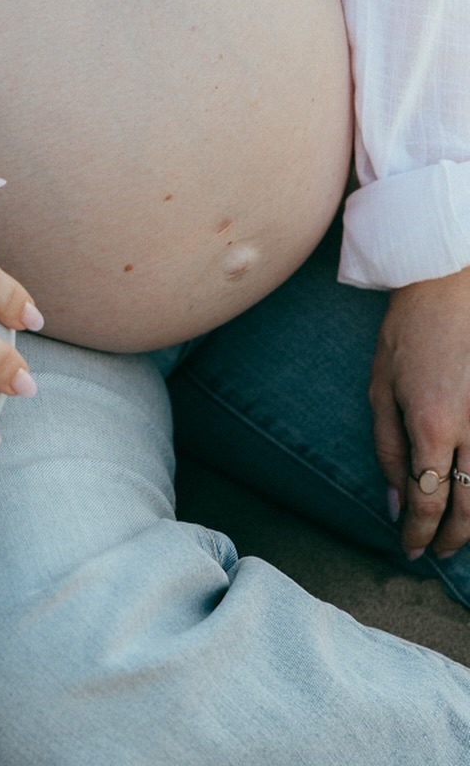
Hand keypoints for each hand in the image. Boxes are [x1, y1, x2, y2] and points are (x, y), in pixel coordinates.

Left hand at [369, 266, 469, 558]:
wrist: (449, 287)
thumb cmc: (408, 333)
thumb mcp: (380, 388)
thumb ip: (387, 448)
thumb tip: (396, 501)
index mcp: (432, 426)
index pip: (428, 501)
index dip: (419, 533)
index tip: (408, 549)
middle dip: (451, 539)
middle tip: (435, 552)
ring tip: (458, 536)